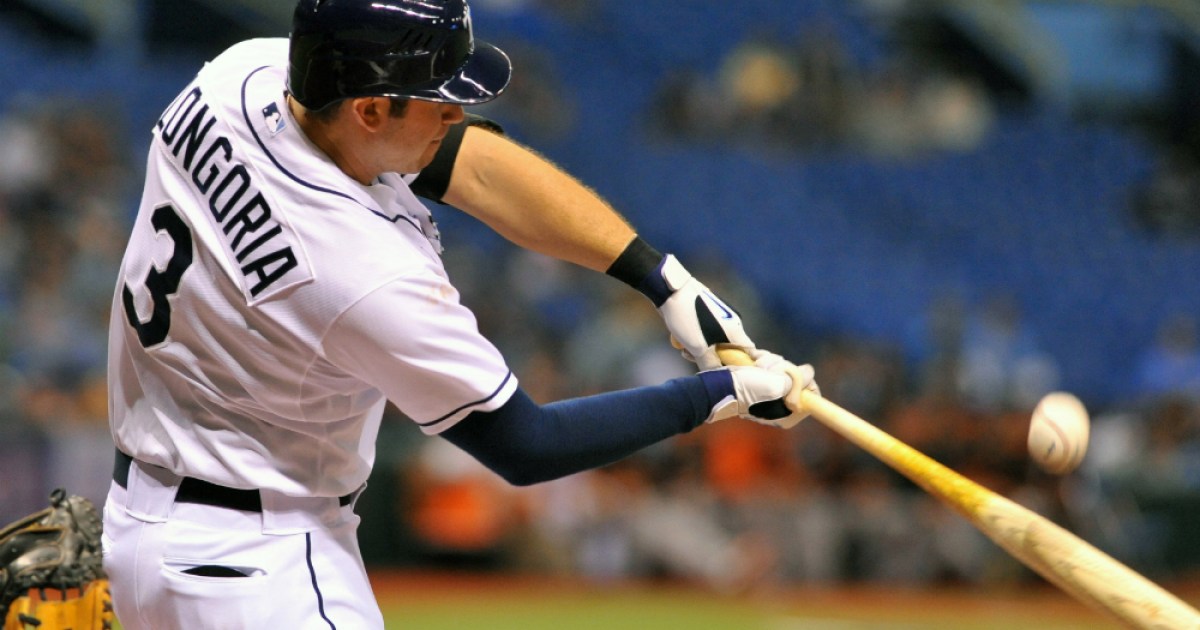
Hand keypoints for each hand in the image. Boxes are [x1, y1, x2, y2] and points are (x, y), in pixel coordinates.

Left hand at [656, 255, 753, 369]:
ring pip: (713, 343)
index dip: (741, 364)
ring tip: (684, 349)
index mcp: (735, 329)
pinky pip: (704, 334)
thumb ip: (710, 364)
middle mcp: (730, 323)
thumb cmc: (688, 316)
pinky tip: (680, 339)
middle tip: (695, 359)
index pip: (748, 352)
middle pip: (728, 349)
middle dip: (711, 358)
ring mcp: (717, 318)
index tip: (727, 372)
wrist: (670, 289)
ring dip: (699, 350)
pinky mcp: (705, 315)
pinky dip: (694, 339)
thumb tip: (716, 375)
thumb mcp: (698, 346)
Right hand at [747, 349, 819, 424]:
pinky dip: (763, 360)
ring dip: (770, 362)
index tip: (791, 374)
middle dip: (782, 368)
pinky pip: (772, 364)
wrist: (721, 385)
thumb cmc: (748, 390)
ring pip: (783, 367)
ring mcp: (773, 391)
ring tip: (756, 368)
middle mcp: (784, 403)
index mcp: (791, 413)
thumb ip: (798, 380)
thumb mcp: (777, 386)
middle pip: (797, 376)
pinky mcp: (763, 379)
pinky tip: (753, 363)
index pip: (812, 394)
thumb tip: (809, 371)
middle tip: (767, 371)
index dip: (804, 380)